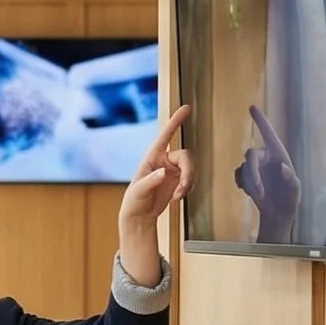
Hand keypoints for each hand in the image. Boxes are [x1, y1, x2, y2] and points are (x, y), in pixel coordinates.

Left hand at [119, 105, 192, 284]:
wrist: (139, 216)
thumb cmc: (134, 201)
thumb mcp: (138, 191)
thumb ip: (151, 181)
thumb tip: (164, 172)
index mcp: (151, 157)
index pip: (165, 136)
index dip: (175, 121)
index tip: (186, 108)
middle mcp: (164, 160)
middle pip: (186, 156)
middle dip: (189, 172)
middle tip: (182, 189)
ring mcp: (173, 170)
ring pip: (191, 168)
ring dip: (188, 183)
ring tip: (178, 196)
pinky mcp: (179, 180)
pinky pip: (192, 179)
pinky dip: (189, 188)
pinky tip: (178, 197)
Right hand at [232, 104, 300, 242]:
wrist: (277, 214)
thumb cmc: (289, 201)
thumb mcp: (294, 192)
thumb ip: (291, 180)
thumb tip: (283, 167)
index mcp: (280, 156)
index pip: (269, 135)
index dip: (261, 121)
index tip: (252, 107)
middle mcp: (266, 158)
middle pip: (250, 154)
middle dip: (252, 173)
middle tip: (258, 191)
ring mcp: (255, 166)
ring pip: (244, 167)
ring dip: (250, 183)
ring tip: (259, 197)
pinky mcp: (247, 175)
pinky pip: (238, 174)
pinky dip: (243, 184)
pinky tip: (250, 193)